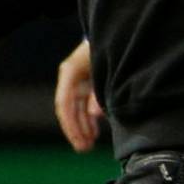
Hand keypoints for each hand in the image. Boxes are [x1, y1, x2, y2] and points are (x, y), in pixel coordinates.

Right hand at [53, 38, 104, 153]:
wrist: (119, 34)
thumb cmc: (112, 50)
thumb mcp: (106, 70)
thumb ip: (100, 93)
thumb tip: (95, 115)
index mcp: (70, 71)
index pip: (64, 103)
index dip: (71, 124)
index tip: (79, 140)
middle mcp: (70, 77)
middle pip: (68, 109)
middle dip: (76, 130)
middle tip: (85, 148)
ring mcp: (77, 81)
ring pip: (75, 110)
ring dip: (81, 128)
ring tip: (89, 144)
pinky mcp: (86, 85)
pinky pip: (83, 106)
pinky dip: (88, 120)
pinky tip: (93, 133)